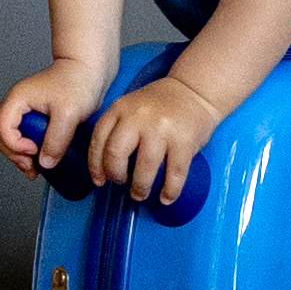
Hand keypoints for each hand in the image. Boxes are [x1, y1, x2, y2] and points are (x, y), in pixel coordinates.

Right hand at [0, 61, 113, 179]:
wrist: (89, 71)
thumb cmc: (78, 82)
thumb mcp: (68, 114)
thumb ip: (56, 139)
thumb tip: (45, 163)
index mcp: (18, 99)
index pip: (2, 127)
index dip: (14, 144)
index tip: (34, 151)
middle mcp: (16, 104)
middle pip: (1, 135)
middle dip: (13, 154)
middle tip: (31, 167)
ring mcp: (24, 111)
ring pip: (9, 138)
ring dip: (18, 155)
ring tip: (34, 168)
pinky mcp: (34, 117)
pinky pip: (23, 137)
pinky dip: (27, 151)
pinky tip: (39, 160)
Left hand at [83, 72, 225, 208]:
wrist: (194, 91)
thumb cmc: (159, 106)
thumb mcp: (131, 108)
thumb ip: (118, 129)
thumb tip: (105, 169)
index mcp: (120, 108)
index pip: (99, 141)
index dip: (96, 166)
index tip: (100, 181)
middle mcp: (138, 116)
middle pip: (116, 154)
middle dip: (116, 176)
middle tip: (121, 184)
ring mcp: (162, 129)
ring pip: (145, 168)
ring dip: (140, 187)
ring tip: (140, 194)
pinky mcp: (185, 141)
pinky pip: (174, 173)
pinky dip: (170, 191)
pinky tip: (166, 198)